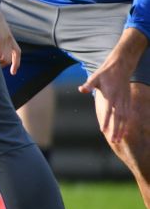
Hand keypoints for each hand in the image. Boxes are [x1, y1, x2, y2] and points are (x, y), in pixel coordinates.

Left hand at [79, 29, 144, 143]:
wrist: (120, 67)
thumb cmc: (105, 73)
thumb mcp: (94, 78)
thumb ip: (89, 85)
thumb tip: (81, 89)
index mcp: (111, 96)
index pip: (109, 112)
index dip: (107, 122)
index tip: (103, 131)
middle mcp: (119, 100)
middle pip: (118, 118)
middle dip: (116, 130)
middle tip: (113, 141)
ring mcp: (125, 101)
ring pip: (125, 118)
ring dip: (122, 130)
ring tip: (118, 140)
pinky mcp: (128, 101)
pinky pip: (128, 115)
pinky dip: (126, 124)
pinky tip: (124, 132)